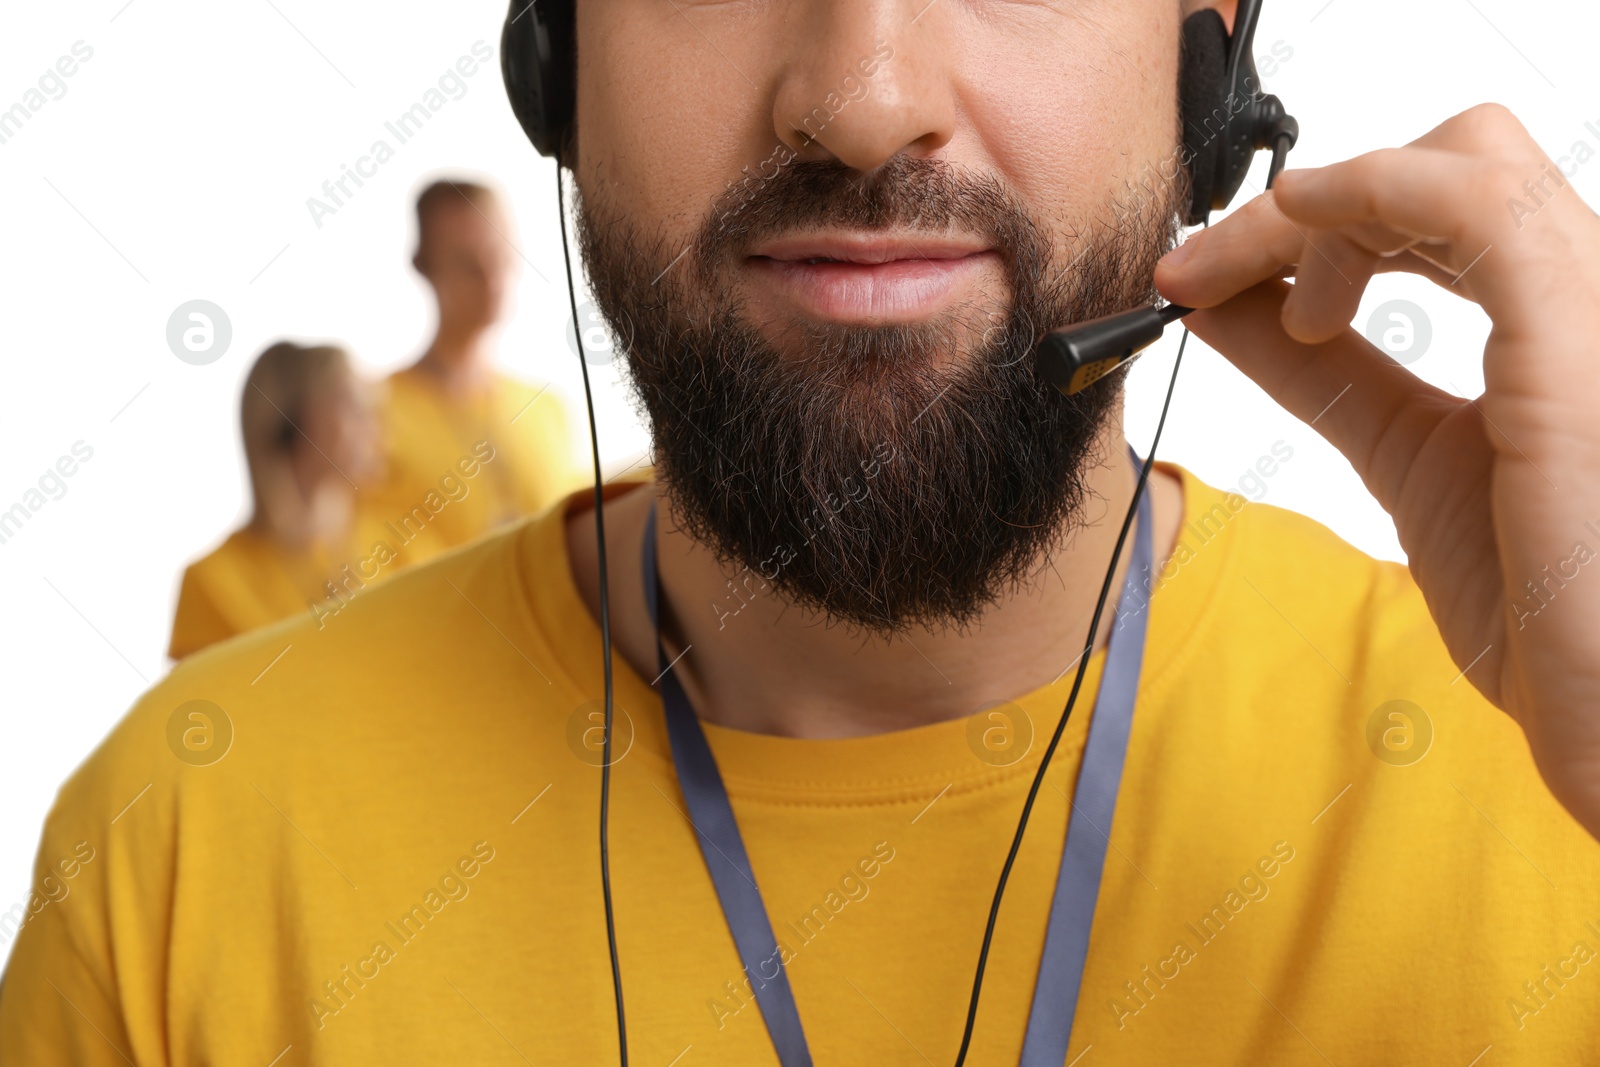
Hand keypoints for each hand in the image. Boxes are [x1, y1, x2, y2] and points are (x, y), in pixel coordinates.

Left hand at [1153, 103, 1599, 838]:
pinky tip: (1290, 224)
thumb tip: (1230, 310)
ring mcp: (1597, 306)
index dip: (1320, 228)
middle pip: (1442, 169)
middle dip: (1299, 214)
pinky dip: (1368, 193)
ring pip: (1453, 164)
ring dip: (1311, 208)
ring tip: (1237, 287)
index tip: (1215, 281)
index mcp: (1563, 327)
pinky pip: (1475, 204)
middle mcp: (1591, 296)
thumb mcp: (1411, 461)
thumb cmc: (1555, 613)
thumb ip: (1332, 377)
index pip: (1441, 215)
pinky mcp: (1580, 336)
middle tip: (1201, 279)